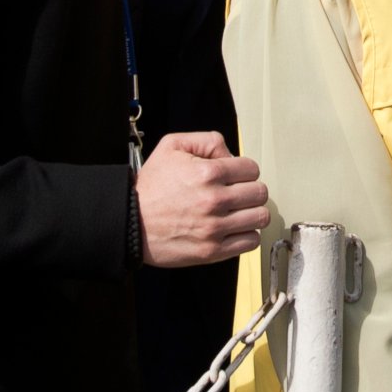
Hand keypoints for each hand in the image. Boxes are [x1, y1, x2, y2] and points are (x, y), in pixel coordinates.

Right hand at [136, 131, 269, 266]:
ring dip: (253, 212)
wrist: (130, 223)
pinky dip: (247, 234)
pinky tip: (234, 228)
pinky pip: (250, 242)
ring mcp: (214, 228)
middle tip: (239, 193)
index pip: (252, 168)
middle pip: (260, 193)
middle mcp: (214, 200)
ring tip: (240, 211)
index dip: (245, 170)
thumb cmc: (150, 187)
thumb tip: (231, 155)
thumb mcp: (172, 146)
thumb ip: (207, 141)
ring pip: (260, 217)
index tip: (236, 176)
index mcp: (208, 173)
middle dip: (251, 190)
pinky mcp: (212, 251)